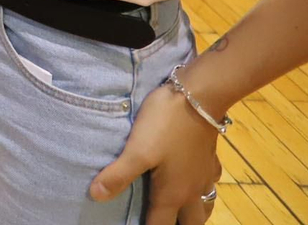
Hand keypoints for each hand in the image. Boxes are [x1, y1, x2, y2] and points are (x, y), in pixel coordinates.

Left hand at [90, 79, 221, 222]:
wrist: (198, 96)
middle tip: (163, 221)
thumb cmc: (165, 124)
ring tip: (180, 212)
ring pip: (204, 206)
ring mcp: (204, 174)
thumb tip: (96, 197)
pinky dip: (202, 189)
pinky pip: (209, 182)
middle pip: (189, 223)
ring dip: (193, 213)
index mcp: (173, 194)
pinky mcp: (210, 158)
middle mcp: (192, 190)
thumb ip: (117, 175)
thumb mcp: (136, 150)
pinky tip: (193, 178)